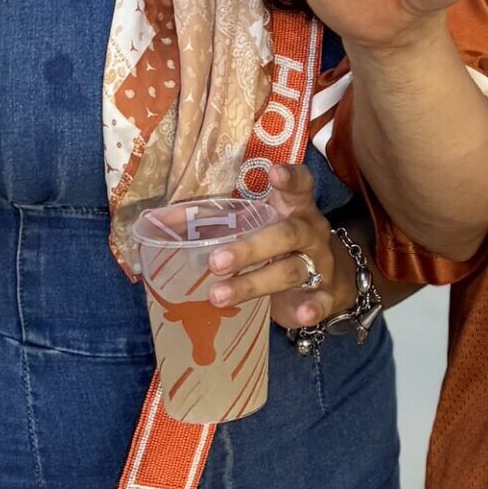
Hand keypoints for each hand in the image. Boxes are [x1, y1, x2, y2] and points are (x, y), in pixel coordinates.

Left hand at [197, 165, 356, 331]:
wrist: (331, 277)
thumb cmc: (280, 244)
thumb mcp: (255, 226)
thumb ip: (213, 221)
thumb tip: (156, 220)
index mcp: (294, 208)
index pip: (299, 186)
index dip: (290, 178)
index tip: (274, 173)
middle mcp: (310, 232)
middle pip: (287, 234)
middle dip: (250, 248)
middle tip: (215, 262)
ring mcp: (321, 264)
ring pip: (291, 271)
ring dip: (255, 283)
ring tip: (218, 296)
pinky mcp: (326, 295)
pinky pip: (321, 301)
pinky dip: (312, 309)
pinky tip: (301, 314)